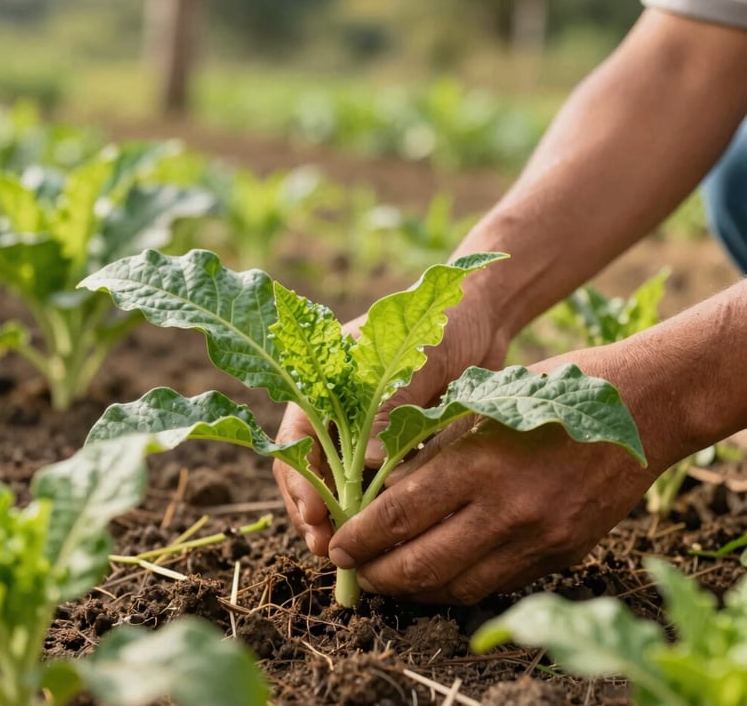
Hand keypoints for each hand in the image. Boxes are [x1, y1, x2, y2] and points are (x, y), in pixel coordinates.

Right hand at [273, 281, 509, 556]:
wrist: (482, 319)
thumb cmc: (443, 325)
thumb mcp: (415, 358)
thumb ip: (389, 405)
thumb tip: (365, 465)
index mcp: (322, 381)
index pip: (293, 439)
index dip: (298, 482)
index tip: (315, 516)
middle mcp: (335, 410)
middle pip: (308, 470)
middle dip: (314, 513)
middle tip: (330, 550)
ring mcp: (363, 431)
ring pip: (338, 485)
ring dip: (340, 520)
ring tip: (350, 556)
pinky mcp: (393, 446)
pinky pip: (374, 485)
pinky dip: (372, 512)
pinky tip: (381, 538)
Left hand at [326, 348, 660, 603]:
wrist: (642, 407)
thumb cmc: (554, 391)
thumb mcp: (482, 407)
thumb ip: (434, 453)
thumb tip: (383, 490)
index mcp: (477, 463)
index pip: (398, 517)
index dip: (359, 538)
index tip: (338, 546)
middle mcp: (507, 510)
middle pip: (422, 565)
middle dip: (377, 574)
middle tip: (355, 570)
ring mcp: (539, 539)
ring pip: (458, 586)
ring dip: (416, 589)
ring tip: (391, 578)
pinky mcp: (562, 555)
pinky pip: (498, 584)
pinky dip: (460, 585)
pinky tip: (441, 574)